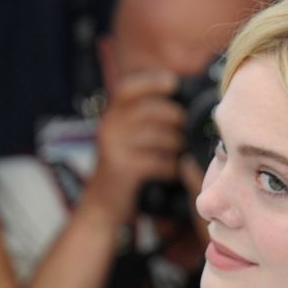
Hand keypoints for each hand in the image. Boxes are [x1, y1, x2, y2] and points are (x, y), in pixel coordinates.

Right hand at [85, 70, 186, 224]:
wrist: (101, 205)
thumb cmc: (124, 169)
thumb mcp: (126, 139)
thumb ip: (143, 121)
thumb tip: (180, 105)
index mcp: (111, 117)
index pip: (127, 89)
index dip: (151, 82)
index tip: (173, 83)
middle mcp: (109, 127)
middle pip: (151, 111)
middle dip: (176, 119)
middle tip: (186, 133)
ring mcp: (114, 147)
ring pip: (159, 137)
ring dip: (176, 146)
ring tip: (180, 154)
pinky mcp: (122, 168)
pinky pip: (158, 161)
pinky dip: (171, 167)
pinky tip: (172, 172)